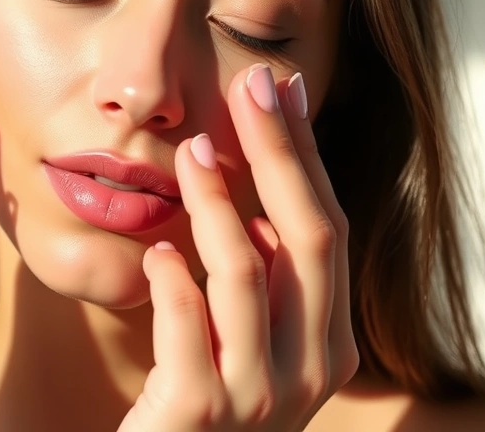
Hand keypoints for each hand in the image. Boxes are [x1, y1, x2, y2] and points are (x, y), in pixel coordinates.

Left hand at [120, 64, 358, 431]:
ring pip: (247, 274)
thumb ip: (264, 286)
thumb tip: (263, 212)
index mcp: (327, 344)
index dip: (304, 157)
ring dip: (218, 203)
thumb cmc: (203, 402)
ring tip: (189, 153)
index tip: (281, 92)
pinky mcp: (198, 415)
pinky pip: (188, 330)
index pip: (326, 230)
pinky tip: (157, 252)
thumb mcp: (249, 344)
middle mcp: (309, 370)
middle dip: (280, 153)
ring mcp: (259, 397)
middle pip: (307, 238)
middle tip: (248, 87)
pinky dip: (174, 282)